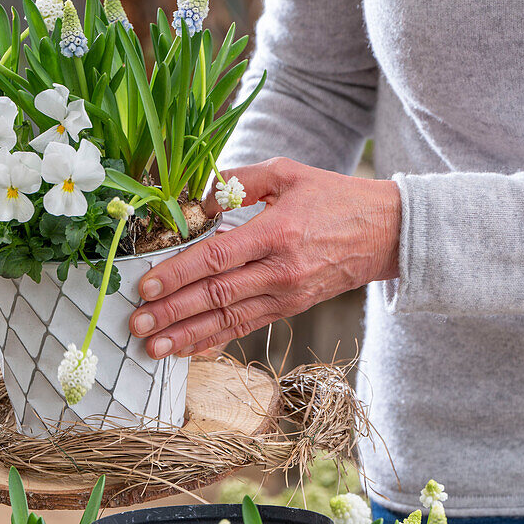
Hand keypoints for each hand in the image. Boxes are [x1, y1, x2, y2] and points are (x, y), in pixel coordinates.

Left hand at [129, 158, 400, 358]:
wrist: (385, 233)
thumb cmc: (334, 197)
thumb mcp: (289, 173)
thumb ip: (240, 180)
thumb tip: (198, 195)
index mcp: (276, 232)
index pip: (217, 257)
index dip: (178, 274)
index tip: (147, 286)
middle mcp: (279, 270)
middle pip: (217, 296)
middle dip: (173, 313)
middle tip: (138, 324)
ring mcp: (286, 295)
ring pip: (229, 320)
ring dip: (188, 336)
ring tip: (154, 347)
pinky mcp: (290, 308)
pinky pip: (247, 328)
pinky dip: (216, 341)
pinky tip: (190, 350)